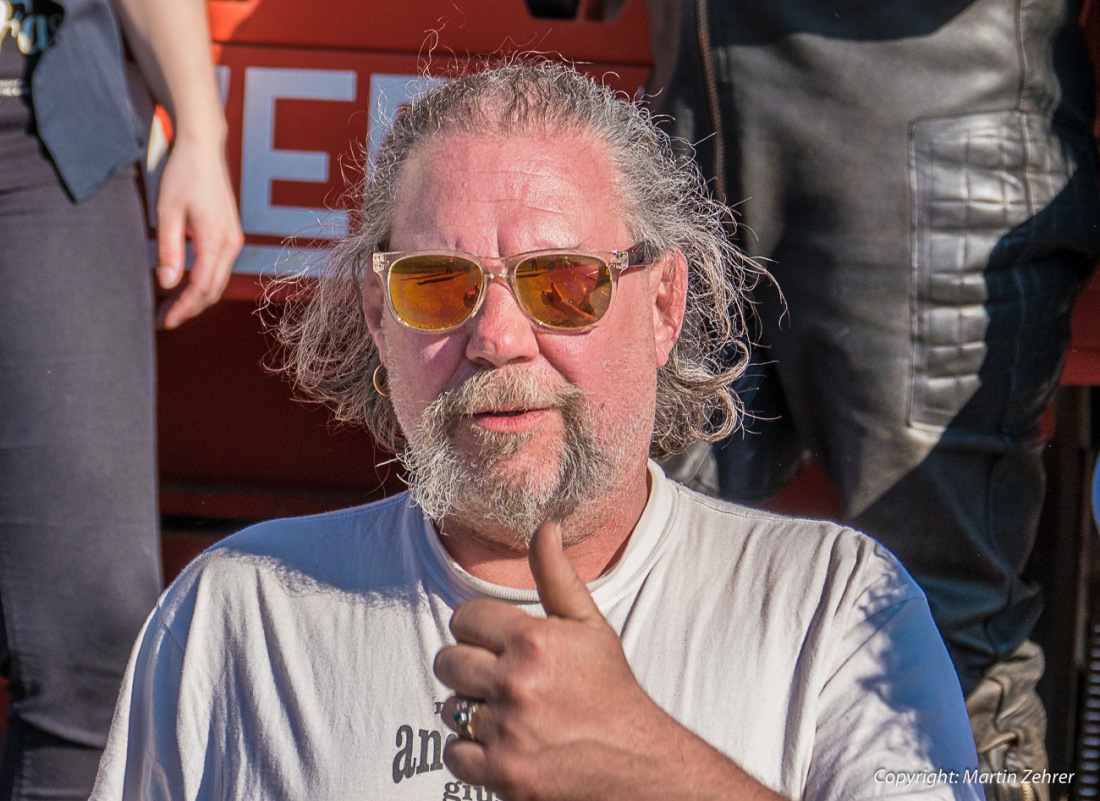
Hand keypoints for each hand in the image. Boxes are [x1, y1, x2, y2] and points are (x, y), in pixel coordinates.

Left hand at [154, 134, 242, 328]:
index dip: (184, 307)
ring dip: (196, 298)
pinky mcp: (230, 235)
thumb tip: (168, 283)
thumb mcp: (167, 212)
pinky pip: (219, 269)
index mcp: (216, 240)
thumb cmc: (183, 176)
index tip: (166, 321)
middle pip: (213, 290)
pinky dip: (203, 283)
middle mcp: (231, 244)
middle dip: (190, 308)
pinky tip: (185, 284)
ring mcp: (233, 240)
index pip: (201, 286)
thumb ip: (169, 250)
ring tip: (171, 307)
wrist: (204, 150)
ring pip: (218, 281)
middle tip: (163, 320)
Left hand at [434, 522, 676, 800]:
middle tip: (502, 681)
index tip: (499, 645)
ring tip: (510, 715)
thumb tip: (544, 525)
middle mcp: (516, 682)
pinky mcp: (501, 773)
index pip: (465, 618)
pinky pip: (454, 753)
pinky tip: (505, 745)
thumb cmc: (610, 691)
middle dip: (470, 670)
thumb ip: (557, 576)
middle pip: (448, 662)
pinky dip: (473, 754)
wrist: (637, 764)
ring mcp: (506, 729)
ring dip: (473, 713)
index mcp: (534, 640)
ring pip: (449, 708)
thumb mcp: (589, 626)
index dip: (480, 630)